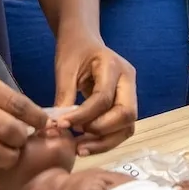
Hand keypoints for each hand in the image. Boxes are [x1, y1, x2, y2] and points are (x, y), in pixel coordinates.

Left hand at [53, 38, 136, 154]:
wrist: (83, 41)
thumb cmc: (73, 50)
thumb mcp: (65, 69)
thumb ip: (64, 96)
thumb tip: (57, 127)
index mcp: (114, 65)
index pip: (103, 98)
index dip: (83, 116)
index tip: (62, 125)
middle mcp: (128, 80)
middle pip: (125, 114)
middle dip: (101, 132)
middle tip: (76, 139)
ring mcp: (131, 93)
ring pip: (127, 126)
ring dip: (105, 142)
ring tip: (80, 148)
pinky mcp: (126, 104)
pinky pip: (121, 128)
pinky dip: (106, 140)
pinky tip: (87, 145)